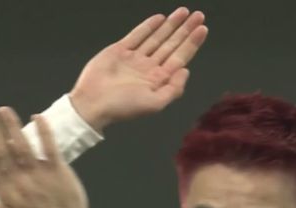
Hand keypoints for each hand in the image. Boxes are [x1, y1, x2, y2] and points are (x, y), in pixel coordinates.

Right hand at [0, 106, 93, 207]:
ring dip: (12, 126)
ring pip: (22, 145)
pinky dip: (44, 132)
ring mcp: (40, 174)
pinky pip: (50, 147)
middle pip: (2, 150)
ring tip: (3, 109)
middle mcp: (20, 180)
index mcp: (6, 192)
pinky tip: (37, 116)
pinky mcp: (59, 171)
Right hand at [70, 7, 207, 131]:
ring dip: (171, 25)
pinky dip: (148, 26)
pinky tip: (160, 19)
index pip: (180, 58)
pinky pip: (137, 35)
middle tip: (199, 15)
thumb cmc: (122, 107)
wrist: (93, 103)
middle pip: (172, 45)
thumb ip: (174, 89)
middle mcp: (149, 68)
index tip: (203, 29)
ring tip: (184, 12)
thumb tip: (186, 70)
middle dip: (185, 30)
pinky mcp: (120, 51)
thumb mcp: (154, 104)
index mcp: (158, 80)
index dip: (192, 43)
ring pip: (157, 38)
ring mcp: (135, 58)